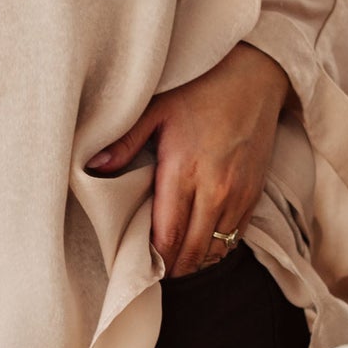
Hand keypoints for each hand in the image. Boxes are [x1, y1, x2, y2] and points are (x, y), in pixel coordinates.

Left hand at [84, 42, 290, 276]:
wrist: (255, 76)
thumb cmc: (201, 89)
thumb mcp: (156, 109)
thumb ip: (124, 143)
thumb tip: (92, 168)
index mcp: (184, 171)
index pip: (167, 236)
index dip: (153, 258)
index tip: (138, 265)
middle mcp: (215, 190)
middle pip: (191, 252)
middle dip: (171, 267)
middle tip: (153, 272)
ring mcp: (238, 195)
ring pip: (216, 250)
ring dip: (194, 261)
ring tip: (175, 262)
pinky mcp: (254, 194)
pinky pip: (235, 238)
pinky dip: (217, 248)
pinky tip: (199, 246)